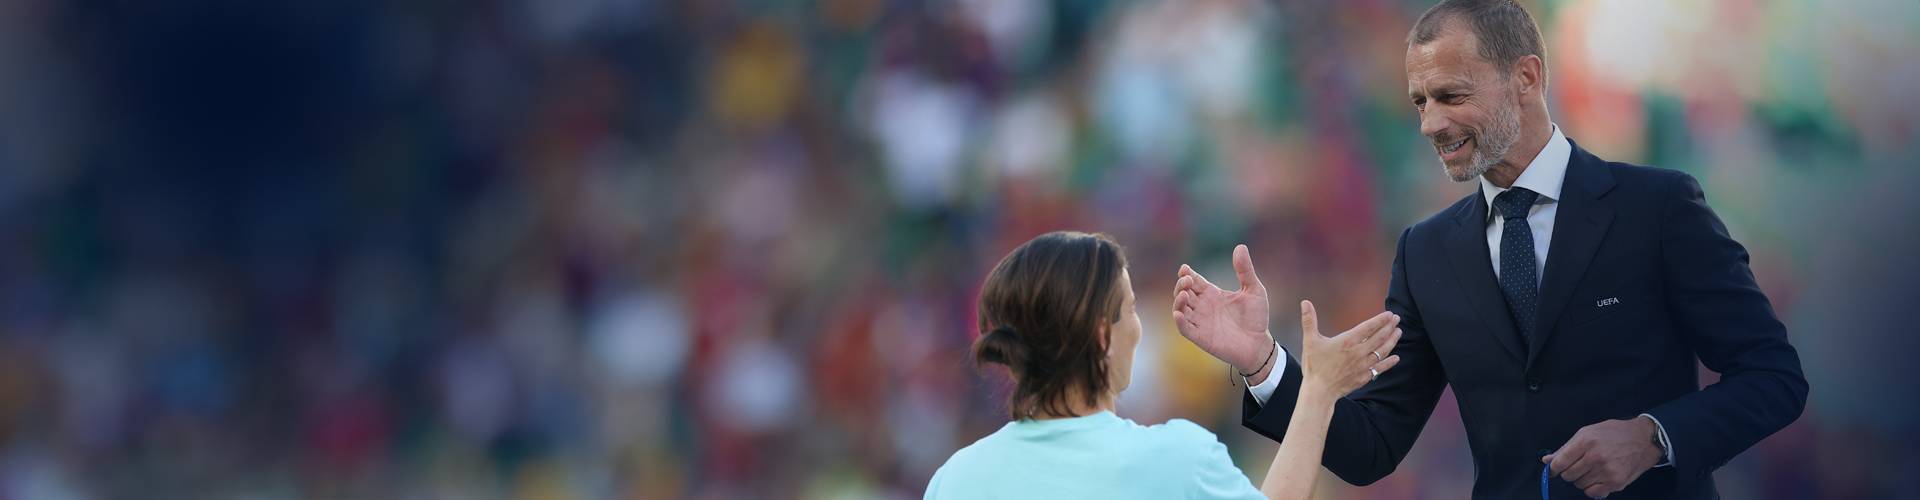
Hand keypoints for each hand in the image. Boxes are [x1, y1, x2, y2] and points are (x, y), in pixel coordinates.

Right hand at [1172, 245, 1274, 373]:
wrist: (1260, 344)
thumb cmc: (1257, 318)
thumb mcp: (1254, 290)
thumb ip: (1245, 270)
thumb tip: (1240, 246)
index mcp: (1212, 294)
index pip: (1194, 281)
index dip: (1186, 274)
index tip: (1185, 268)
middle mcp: (1203, 307)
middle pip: (1183, 292)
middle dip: (1181, 285)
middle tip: (1187, 280)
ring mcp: (1200, 322)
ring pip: (1180, 309)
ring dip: (1178, 301)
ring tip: (1184, 293)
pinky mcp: (1201, 337)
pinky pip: (1184, 328)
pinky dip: (1179, 321)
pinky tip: (1179, 313)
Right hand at [1298, 300, 1401, 395]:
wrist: (1319, 391)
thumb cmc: (1314, 365)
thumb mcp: (1310, 341)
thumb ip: (1309, 321)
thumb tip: (1305, 302)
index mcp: (1347, 341)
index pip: (1368, 327)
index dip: (1380, 320)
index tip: (1390, 314)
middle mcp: (1359, 352)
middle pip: (1379, 337)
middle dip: (1389, 327)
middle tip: (1397, 319)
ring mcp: (1363, 365)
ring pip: (1382, 351)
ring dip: (1392, 341)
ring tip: (1398, 332)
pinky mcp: (1364, 377)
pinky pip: (1381, 368)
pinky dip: (1389, 362)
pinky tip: (1396, 358)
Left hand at [1543, 416, 1663, 497]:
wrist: (1644, 439)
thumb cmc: (1614, 433)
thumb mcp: (1588, 432)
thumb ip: (1566, 448)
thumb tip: (1546, 460)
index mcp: (1586, 441)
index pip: (1560, 463)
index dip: (1554, 468)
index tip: (1555, 469)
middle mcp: (1596, 457)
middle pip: (1568, 475)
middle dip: (1570, 472)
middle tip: (1581, 464)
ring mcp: (1607, 471)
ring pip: (1580, 485)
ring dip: (1582, 479)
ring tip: (1593, 469)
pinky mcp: (1616, 483)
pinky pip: (1593, 493)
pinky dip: (1592, 488)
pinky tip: (1599, 478)